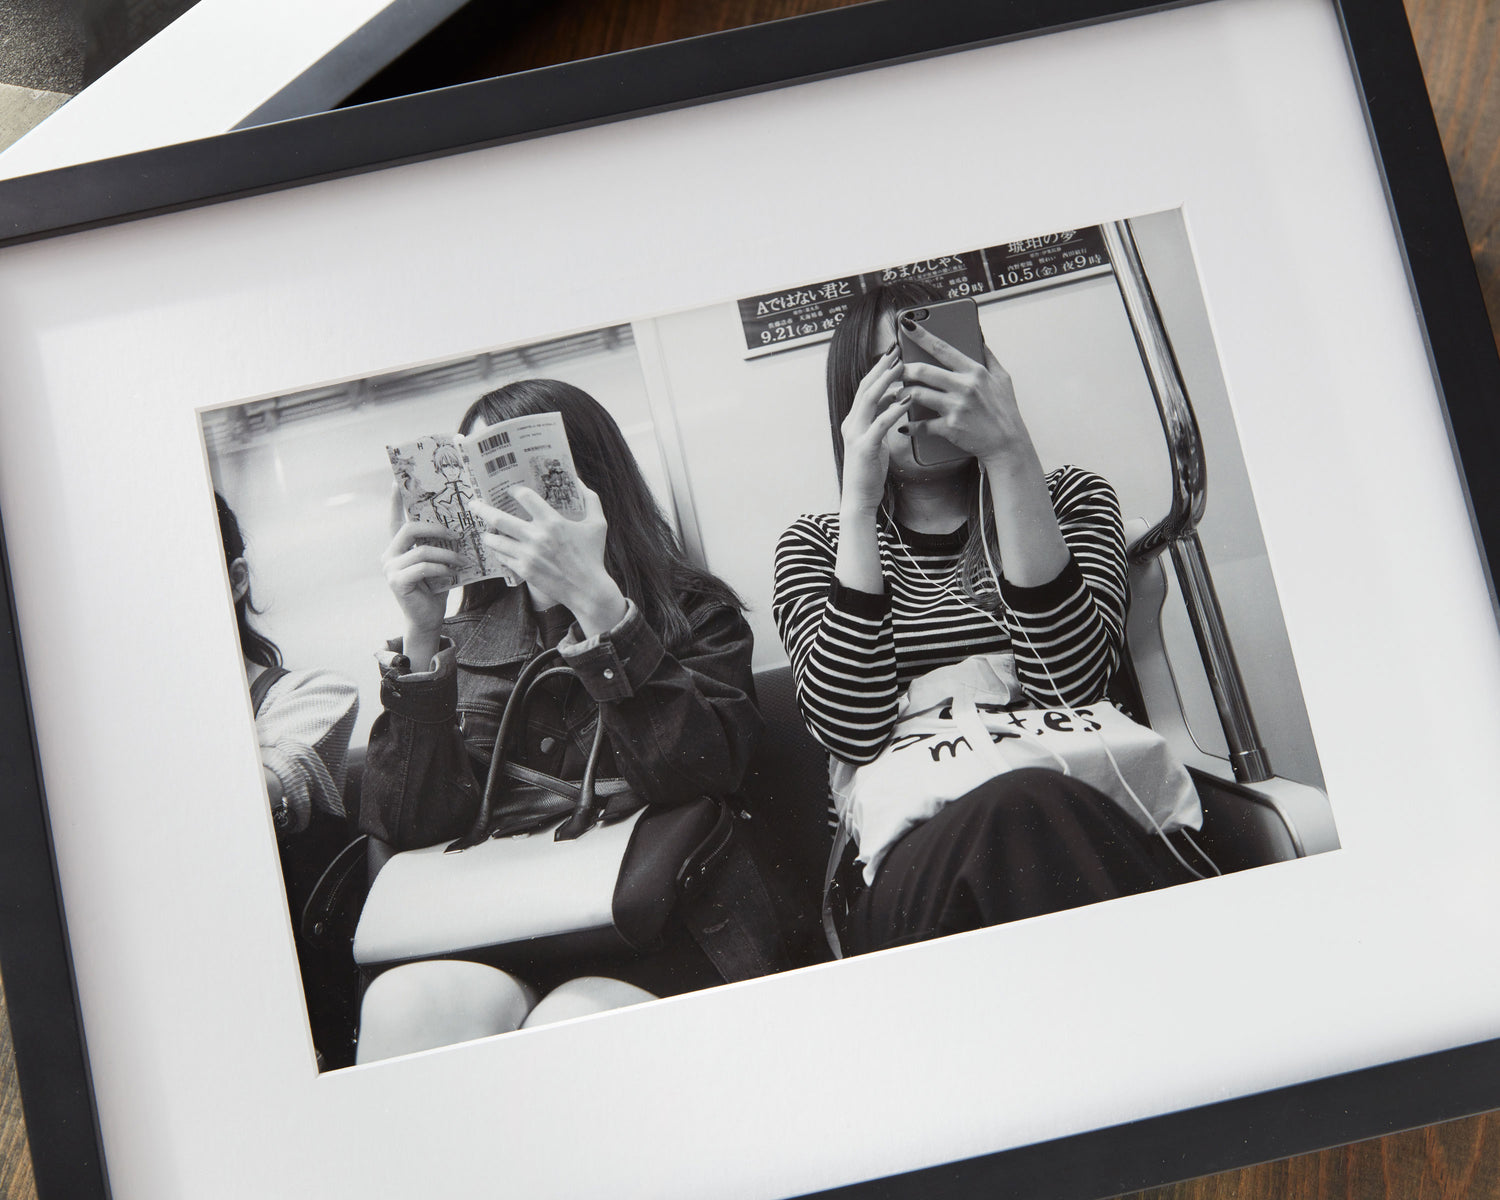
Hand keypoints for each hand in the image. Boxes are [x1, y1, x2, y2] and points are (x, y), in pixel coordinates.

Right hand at [381, 488, 465, 645]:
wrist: (428, 618)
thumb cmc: (435, 587)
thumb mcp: (438, 561)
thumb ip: (438, 544)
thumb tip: (458, 525)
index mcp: (398, 547)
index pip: (395, 519)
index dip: (395, 501)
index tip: (397, 482)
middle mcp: (389, 554)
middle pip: (410, 529)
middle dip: (436, 529)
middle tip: (457, 534)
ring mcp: (390, 568)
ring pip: (421, 550)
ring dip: (447, 554)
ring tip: (462, 559)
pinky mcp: (396, 582)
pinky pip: (422, 567)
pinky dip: (441, 568)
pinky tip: (452, 572)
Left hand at [473, 485, 627, 635]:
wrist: (587, 589)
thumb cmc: (593, 555)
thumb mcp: (598, 524)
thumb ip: (591, 499)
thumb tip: (579, 481)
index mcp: (553, 521)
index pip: (525, 497)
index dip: (515, 491)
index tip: (511, 491)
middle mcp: (537, 537)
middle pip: (499, 518)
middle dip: (482, 509)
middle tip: (473, 504)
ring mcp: (527, 555)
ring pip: (495, 540)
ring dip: (488, 534)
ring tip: (486, 532)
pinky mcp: (523, 570)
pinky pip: (502, 557)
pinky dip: (498, 551)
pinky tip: (499, 549)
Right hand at [839, 343, 911, 512]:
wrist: (859, 498)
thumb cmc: (870, 471)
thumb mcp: (876, 440)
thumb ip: (882, 419)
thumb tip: (894, 399)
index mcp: (854, 420)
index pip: (865, 388)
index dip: (878, 369)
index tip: (893, 354)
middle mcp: (851, 423)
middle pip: (865, 387)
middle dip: (882, 367)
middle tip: (897, 351)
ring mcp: (856, 434)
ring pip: (870, 399)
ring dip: (887, 381)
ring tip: (902, 367)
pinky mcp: (864, 448)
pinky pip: (880, 423)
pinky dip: (894, 409)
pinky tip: (907, 399)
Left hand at [898, 320, 1031, 467]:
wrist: (1008, 444)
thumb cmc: (1005, 411)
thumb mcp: (1003, 378)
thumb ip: (988, 356)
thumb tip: (978, 337)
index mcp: (975, 371)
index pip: (942, 348)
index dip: (921, 335)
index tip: (906, 324)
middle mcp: (964, 386)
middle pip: (923, 371)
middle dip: (903, 369)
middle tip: (893, 369)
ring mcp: (956, 407)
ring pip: (917, 394)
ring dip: (902, 394)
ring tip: (896, 394)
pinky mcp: (950, 427)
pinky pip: (922, 424)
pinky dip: (910, 426)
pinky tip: (904, 425)